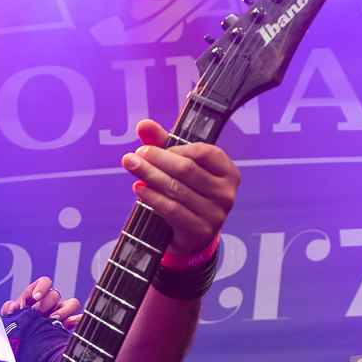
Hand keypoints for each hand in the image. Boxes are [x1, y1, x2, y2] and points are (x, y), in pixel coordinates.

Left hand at [1, 276, 81, 329]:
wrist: (21, 345)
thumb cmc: (16, 328)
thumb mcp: (9, 318)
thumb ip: (9, 309)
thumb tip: (13, 307)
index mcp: (38, 295)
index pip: (45, 282)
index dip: (42, 287)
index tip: (35, 297)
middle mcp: (51, 302)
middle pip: (55, 294)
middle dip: (47, 303)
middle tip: (38, 313)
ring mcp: (62, 313)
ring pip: (72, 303)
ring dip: (64, 310)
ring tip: (54, 320)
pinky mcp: (69, 326)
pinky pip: (79, 319)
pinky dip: (77, 320)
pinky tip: (69, 325)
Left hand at [121, 118, 238, 255]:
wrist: (191, 237)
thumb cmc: (187, 194)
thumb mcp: (180, 167)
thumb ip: (164, 144)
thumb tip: (143, 124)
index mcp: (228, 172)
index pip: (203, 152)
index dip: (174, 149)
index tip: (149, 149)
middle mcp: (227, 193)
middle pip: (187, 170)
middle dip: (156, 160)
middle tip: (133, 156)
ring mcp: (216, 214)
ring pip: (177, 189)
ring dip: (150, 176)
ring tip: (132, 167)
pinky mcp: (201, 231)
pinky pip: (172, 209)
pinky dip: (152, 197)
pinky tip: (139, 189)